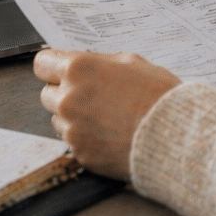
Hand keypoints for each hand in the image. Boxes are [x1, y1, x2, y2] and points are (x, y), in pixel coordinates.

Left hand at [33, 49, 180, 179]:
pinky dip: (85, 137)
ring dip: (73, 117)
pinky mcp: (80, 153)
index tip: (59, 71)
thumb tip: (85, 64)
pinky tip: (108, 134)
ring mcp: (72, 129)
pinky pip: (72, 141)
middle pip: (46, 94)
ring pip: (58, 119)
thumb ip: (100, 62)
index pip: (42, 64)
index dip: (51, 67)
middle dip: (63, 92)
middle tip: (89, 95)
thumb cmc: (157, 94)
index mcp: (78, 70)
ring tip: (104, 116)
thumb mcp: (131, 62)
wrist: (173, 136)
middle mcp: (68, 99)